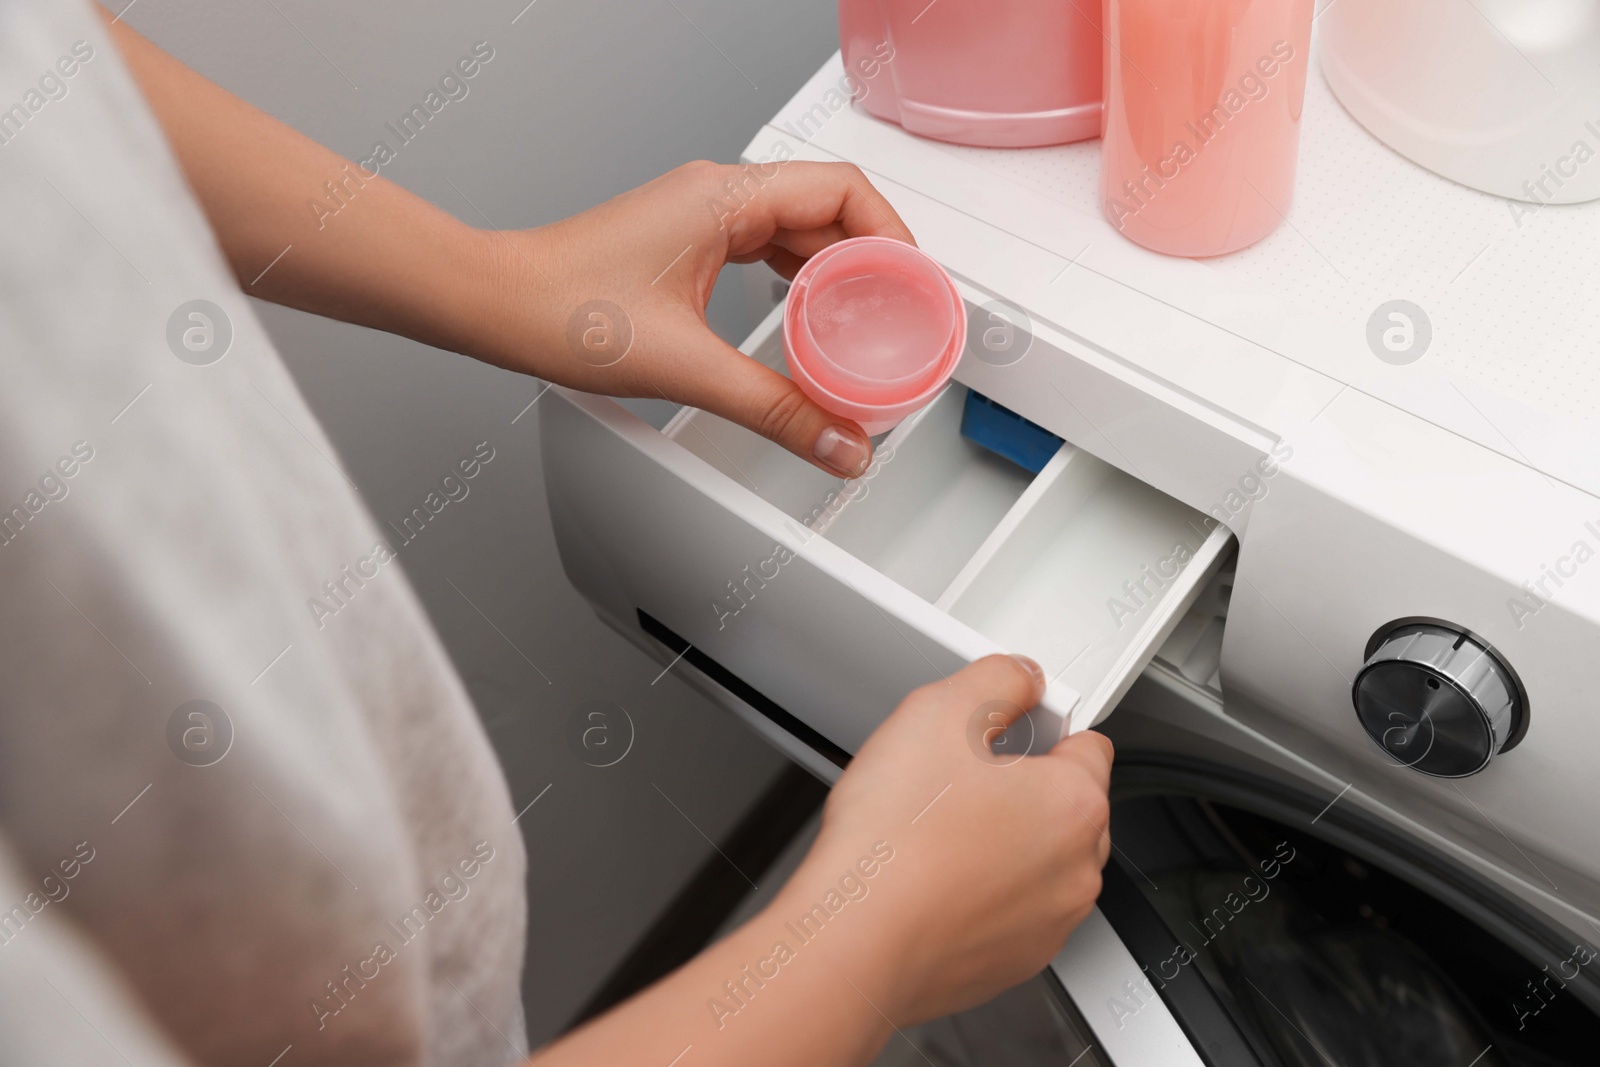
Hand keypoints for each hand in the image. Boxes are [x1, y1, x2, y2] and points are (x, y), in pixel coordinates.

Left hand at [470, 160, 914, 477]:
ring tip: (864, 325)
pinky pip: (766, 251)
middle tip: (900, 317)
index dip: (893, 237)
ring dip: (837, 275)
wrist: (494, 305)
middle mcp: (716, 196)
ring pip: (797, 232)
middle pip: (829, 210)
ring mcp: (701, 217)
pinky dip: (798, 284)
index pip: (843, 192)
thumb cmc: (561, 308)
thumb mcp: (687, 367)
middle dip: (874, 263)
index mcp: (725, 197)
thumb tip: (836, 440)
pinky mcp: (687, 245)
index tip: (915, 287)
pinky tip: (807, 322)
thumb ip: (775, 408)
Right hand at [780, 654, 1113, 1025]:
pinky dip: (980, 894)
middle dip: (1022, 788)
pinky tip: (931, 878)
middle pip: (1068, 805)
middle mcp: (1076, 871)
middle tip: (956, 781)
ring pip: (1039, 861)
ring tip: (935, 832)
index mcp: (1074, 804)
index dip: (1041, 725)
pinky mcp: (1013, 961)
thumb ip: (996, 679)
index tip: (1003, 729)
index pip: (1091, 743)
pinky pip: (1010, 911)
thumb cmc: (894, 844)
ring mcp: (1048, 924)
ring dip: (1002, 843)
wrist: (854, 942)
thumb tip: (1020, 678)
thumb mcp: (938, 712)